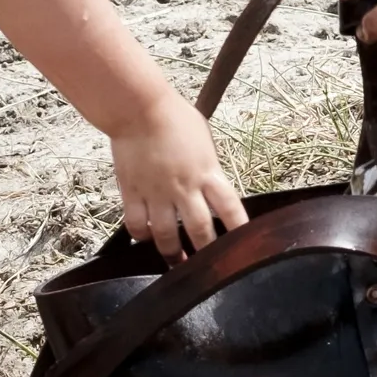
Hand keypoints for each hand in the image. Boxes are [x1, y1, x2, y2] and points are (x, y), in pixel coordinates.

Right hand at [109, 102, 246, 260]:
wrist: (138, 108)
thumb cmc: (174, 118)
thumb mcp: (204, 141)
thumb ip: (210, 168)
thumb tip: (214, 187)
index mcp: (207, 172)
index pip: (230, 209)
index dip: (239, 231)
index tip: (244, 249)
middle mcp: (184, 187)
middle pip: (199, 230)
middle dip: (206, 253)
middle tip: (208, 268)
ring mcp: (156, 192)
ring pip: (166, 235)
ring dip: (172, 253)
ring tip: (176, 264)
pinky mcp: (132, 192)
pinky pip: (137, 224)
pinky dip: (142, 235)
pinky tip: (147, 238)